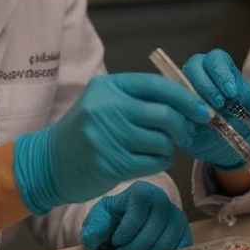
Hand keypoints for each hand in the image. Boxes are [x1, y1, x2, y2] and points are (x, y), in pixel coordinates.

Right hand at [13, 73, 209, 214]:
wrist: (48, 163)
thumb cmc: (84, 132)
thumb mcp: (104, 103)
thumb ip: (138, 99)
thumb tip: (186, 102)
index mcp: (108, 88)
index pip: (157, 86)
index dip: (185, 97)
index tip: (201, 109)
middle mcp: (107, 109)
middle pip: (165, 115)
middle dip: (183, 126)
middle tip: (185, 133)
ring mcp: (108, 137)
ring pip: (163, 141)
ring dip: (169, 147)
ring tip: (158, 148)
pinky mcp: (112, 164)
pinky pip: (154, 162)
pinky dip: (161, 162)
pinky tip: (150, 160)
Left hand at [80, 181, 192, 249]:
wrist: (127, 226)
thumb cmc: (113, 219)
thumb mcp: (99, 220)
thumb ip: (93, 228)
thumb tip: (92, 240)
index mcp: (142, 191)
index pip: (141, 204)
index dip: (129, 227)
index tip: (116, 242)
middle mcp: (163, 200)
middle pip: (156, 226)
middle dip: (136, 246)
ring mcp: (176, 216)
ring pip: (168, 241)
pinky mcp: (184, 232)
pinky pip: (180, 249)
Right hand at [180, 48, 249, 169]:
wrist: (225, 137)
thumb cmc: (238, 115)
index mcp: (218, 66)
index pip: (216, 59)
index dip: (222, 74)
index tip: (231, 92)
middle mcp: (197, 72)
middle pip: (195, 67)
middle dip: (207, 85)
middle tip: (219, 104)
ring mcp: (182, 87)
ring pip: (179, 83)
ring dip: (193, 98)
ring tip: (207, 116)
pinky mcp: (173, 103)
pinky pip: (170, 102)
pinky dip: (180, 112)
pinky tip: (192, 126)